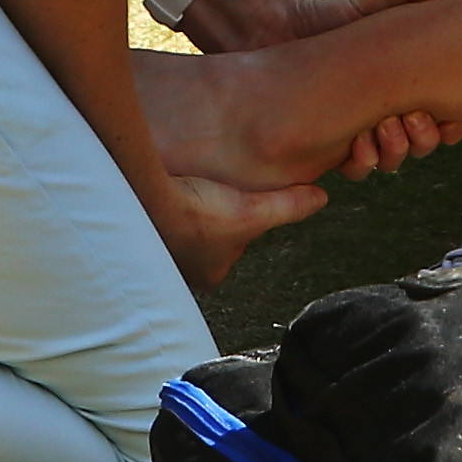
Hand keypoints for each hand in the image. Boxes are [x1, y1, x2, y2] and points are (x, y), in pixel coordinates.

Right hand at [156, 172, 328, 292]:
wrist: (146, 202)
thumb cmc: (200, 214)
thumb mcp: (255, 210)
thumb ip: (288, 206)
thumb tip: (321, 198)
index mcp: (211, 273)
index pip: (231, 249)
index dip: (237, 225)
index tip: (233, 204)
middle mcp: (183, 272)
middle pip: (205, 242)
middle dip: (208, 222)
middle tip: (209, 198)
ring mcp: (158, 254)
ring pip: (179, 232)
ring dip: (184, 215)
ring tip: (189, 192)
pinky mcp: (140, 234)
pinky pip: (156, 220)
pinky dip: (163, 207)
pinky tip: (166, 188)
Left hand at [182, 0, 461, 175]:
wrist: (270, 32)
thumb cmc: (320, 14)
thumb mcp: (367, 4)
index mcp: (403, 83)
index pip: (443, 114)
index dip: (453, 122)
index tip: (453, 114)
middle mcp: (384, 110)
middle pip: (423, 142)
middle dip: (425, 137)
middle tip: (414, 118)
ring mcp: (357, 129)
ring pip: (392, 160)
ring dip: (396, 152)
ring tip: (384, 129)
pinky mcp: (328, 145)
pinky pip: (356, 169)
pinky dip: (363, 162)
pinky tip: (358, 143)